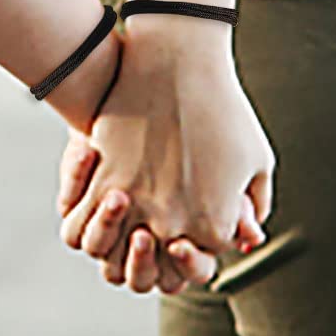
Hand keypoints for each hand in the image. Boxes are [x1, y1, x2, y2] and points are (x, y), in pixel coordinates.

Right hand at [58, 19, 272, 294]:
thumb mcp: (256, 160)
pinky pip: (79, 229)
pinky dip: (86, 226)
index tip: (190, 221)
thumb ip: (253, 207)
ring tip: (126, 218)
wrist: (177, 60)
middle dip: (154, 259)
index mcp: (214, 228)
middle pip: (154, 274)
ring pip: (110, 262)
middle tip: (152, 232)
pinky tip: (100, 202)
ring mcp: (135, 211)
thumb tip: (245, 242)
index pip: (198, 264)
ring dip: (116, 251)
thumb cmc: (225, 108)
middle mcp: (172, 228)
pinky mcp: (102, 186)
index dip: (193, 248)